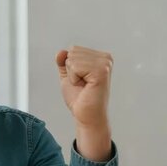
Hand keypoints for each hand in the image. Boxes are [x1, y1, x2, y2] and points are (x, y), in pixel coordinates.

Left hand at [56, 46, 112, 160]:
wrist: (86, 115)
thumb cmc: (80, 98)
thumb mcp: (68, 76)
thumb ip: (63, 62)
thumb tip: (61, 52)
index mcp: (100, 57)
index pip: (73, 49)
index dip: (70, 67)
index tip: (81, 80)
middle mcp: (105, 58)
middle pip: (73, 52)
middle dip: (71, 71)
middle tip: (82, 84)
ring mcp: (105, 64)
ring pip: (72, 59)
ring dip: (73, 76)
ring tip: (84, 86)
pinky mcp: (101, 71)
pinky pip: (75, 67)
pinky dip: (74, 79)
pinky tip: (85, 87)